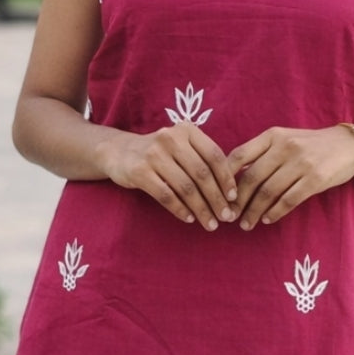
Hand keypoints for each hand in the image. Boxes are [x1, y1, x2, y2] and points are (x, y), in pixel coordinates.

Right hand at [103, 122, 238, 229]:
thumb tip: (231, 191)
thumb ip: (203, 160)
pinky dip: (180, 209)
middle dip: (216, 199)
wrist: (119, 152)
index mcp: (187, 130)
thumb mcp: (181, 147)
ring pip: (185, 187)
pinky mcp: (139, 171)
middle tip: (226, 217)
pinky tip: (189, 219)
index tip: (234, 198)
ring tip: (210, 223)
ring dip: (201, 209)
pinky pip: (166, 195)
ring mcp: (153, 154)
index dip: (227, 179)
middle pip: (202, 173)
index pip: (214, 156)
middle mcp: (171, 138)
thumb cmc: (160, 153)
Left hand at [226, 126, 353, 227]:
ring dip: (254, 211)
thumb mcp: (283, 140)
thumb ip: (261, 154)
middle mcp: (285, 146)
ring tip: (246, 224)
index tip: (220, 196)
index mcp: (272, 136)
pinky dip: (275, 212)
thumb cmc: (309, 146)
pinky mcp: (315, 179)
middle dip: (238, 201)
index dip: (226, 178)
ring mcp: (301, 162)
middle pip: (252, 178)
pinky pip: (288, 200)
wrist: (347, 146)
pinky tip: (267, 219)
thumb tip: (232, 179)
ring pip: (268, 192)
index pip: (239, 155)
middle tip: (230, 217)